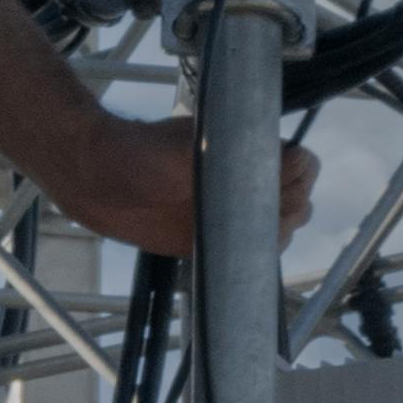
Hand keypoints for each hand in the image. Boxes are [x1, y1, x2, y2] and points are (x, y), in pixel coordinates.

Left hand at [72, 115, 320, 256]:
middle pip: (299, 199)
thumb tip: (286, 161)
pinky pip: (252, 252)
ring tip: (240, 230)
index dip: (297, 176)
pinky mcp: (212, 240)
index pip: (304, 164)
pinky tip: (236, 250)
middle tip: (249, 210)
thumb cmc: (139, 153)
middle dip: (286, 207)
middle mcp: (245, 178)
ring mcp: (231, 211)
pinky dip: (253, 255)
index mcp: (247, 148)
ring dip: (272, 233)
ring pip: (282, 228)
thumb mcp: (189, 147)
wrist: (97, 183)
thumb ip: (234, 152)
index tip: (274, 183)